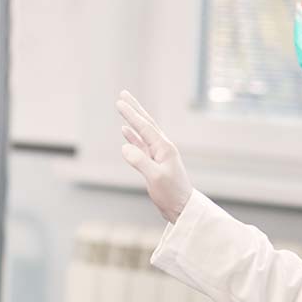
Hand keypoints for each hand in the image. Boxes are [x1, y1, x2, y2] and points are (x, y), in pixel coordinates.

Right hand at [116, 89, 192, 222]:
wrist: (181, 207)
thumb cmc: (171, 193)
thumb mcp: (155, 177)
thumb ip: (140, 161)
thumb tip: (124, 147)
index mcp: (164, 147)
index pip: (144, 126)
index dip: (131, 114)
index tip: (119, 102)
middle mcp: (162, 147)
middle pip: (146, 122)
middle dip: (134, 108)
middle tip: (123, 94)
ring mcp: (158, 154)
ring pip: (142, 131)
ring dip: (132, 119)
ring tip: (124, 107)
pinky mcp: (153, 162)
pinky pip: (141, 144)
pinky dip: (132, 135)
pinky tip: (125, 131)